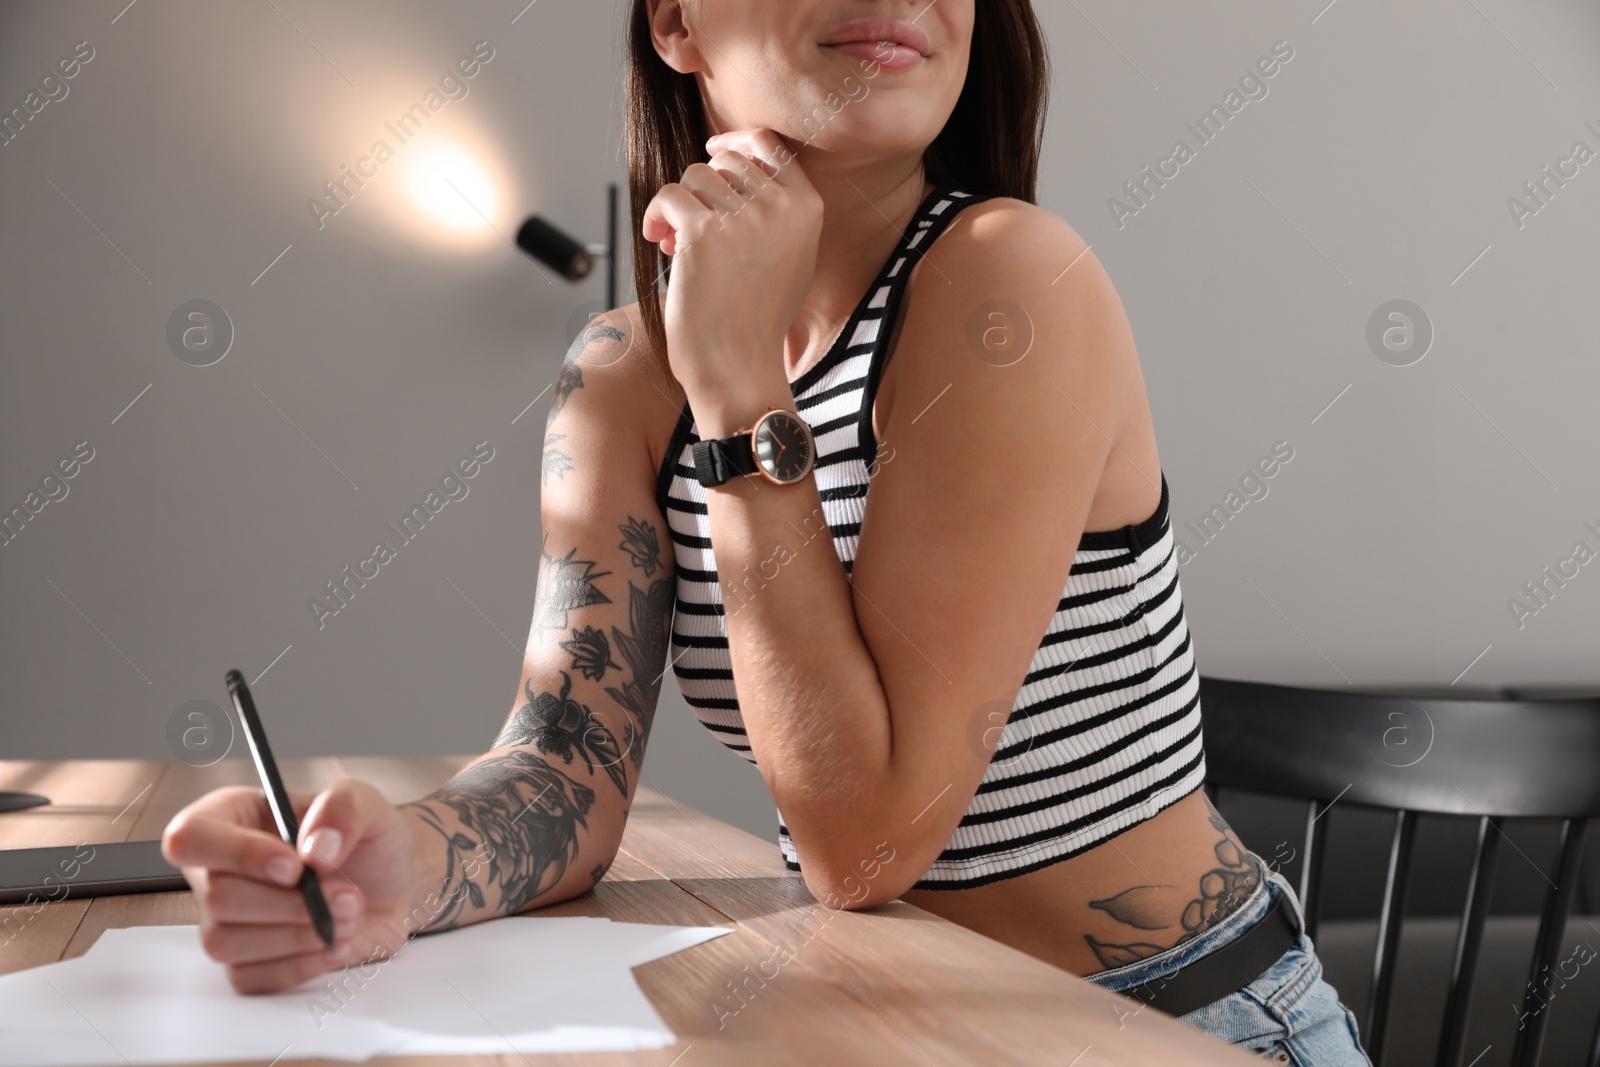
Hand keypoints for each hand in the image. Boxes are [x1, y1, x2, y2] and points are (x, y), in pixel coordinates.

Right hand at [162, 779, 424, 993]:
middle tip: (346, 897)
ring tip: (347, 917)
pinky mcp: (245, 961)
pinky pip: (249, 976)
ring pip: (226, 942)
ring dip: (297, 934)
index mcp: (231, 817)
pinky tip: (332, 944)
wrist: (392, 888)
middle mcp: (218, 869)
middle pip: (216, 896)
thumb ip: (343, 808)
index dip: (238, 854)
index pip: (191, 836)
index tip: (295, 867)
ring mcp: (226, 920)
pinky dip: (298, 965)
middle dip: (292, 903)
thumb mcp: (366, 803)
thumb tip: (315, 849)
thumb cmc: (367, 840)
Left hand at [641, 127, 822, 397]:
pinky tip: (658, 242)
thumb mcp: (790, 257)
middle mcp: (780, 207)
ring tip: (677, 244)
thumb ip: (776, 211)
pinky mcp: (703, 233)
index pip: (769, 145)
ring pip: (694, 177)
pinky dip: (656, 217)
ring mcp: (743, 218)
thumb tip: (734, 164)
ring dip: (679, 207)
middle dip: (703, 189)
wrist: (739, 366)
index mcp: (808, 208)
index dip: (734, 143)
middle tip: (692, 227)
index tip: (712, 151)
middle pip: (725, 162)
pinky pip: (669, 196)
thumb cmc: (757, 319)